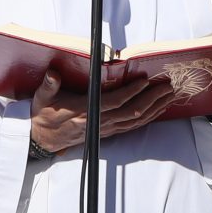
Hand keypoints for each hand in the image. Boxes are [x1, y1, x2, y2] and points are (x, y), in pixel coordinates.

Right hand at [29, 72, 178, 156]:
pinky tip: (157, 110)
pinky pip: (132, 126)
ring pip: (135, 121)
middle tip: (167, 87)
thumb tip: (53, 73)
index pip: (115, 102)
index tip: (145, 81)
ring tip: (169, 96)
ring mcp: (105, 129)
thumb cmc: (44, 115)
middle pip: (132, 112)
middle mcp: (99, 122)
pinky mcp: (108, 133)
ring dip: (154, 109)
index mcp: (86, 112)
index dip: (132, 92)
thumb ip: (49, 85)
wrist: (43, 139)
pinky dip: (147, 118)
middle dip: (152, 99)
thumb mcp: (43, 97)